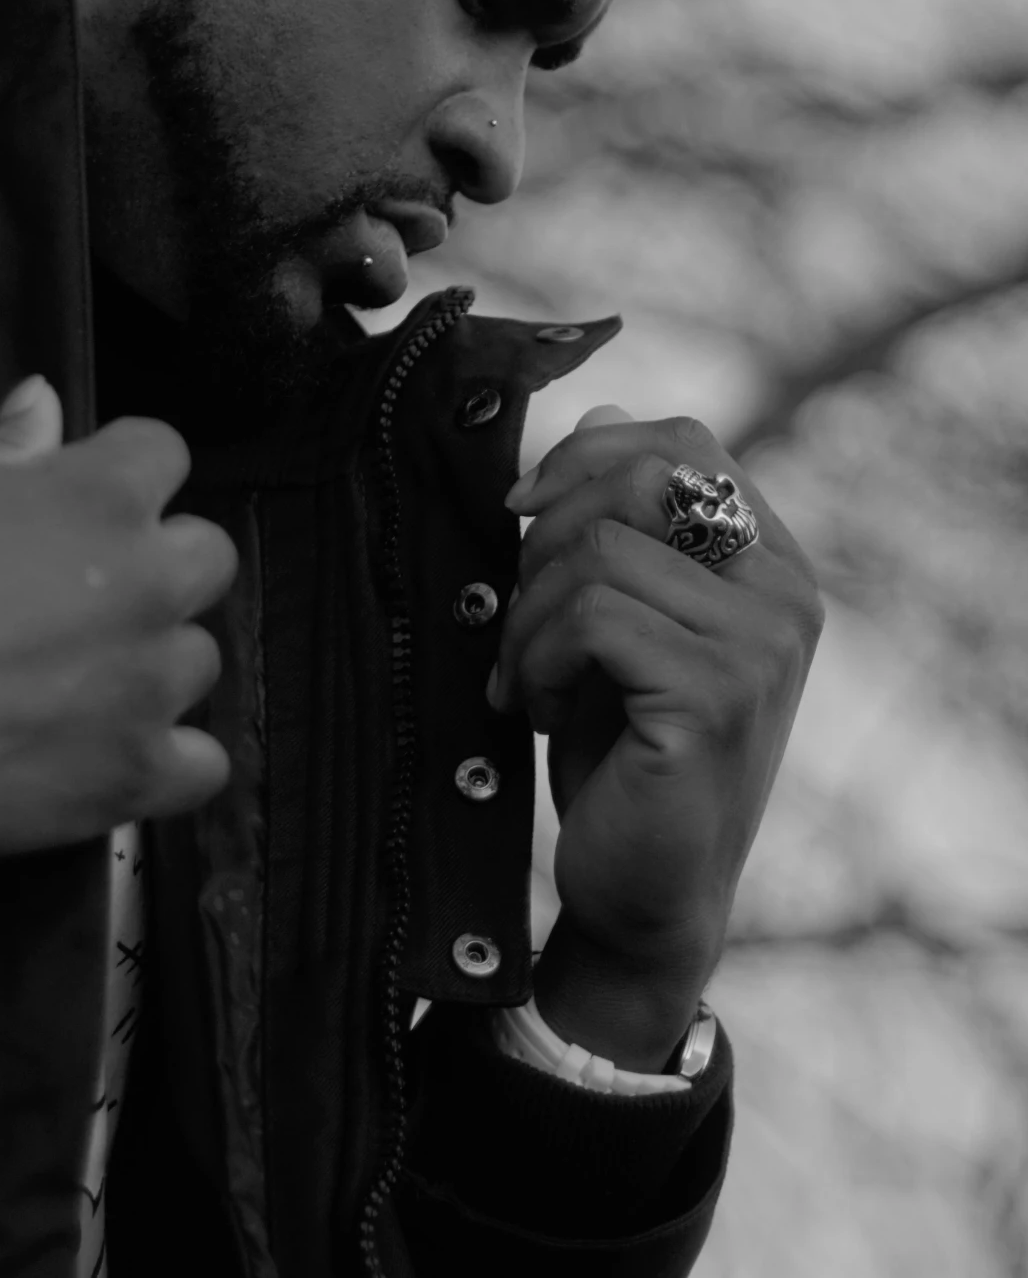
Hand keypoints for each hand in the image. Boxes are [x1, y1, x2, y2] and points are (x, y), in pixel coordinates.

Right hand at [0, 377, 237, 856]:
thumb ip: (1, 445)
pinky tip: (115, 760)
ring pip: (199, 661)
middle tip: (91, 600)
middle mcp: (149, 581)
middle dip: (160, 567)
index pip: (165, 452)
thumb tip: (46, 398)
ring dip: (154, 667)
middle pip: (208, 557)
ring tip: (84, 689)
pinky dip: (168, 765)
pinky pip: (204, 767)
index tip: (86, 505)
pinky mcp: (137, 774)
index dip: (126, 474)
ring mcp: (150, 684)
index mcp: (103, 494)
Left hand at [491, 404, 821, 1066]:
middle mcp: (785, 593)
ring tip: (524, 678)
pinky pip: (591, 617)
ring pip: (598, 551)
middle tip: (520, 616)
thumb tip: (598, 411)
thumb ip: (621, 522)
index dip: (590, 453)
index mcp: (772, 562)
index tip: (522, 508)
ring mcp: (759, 645)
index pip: (686, 439)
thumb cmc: (622, 750)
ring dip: (528, 615)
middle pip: (641, 476)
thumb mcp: (620, 616)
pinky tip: (533, 710)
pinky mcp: (715, 696)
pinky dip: (534, 658)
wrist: (642, 893)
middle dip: (548, 533)